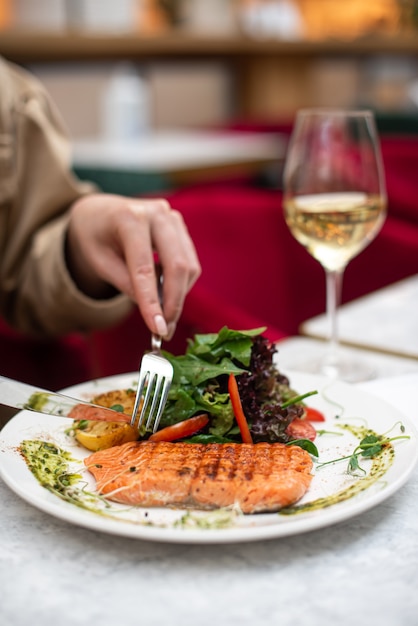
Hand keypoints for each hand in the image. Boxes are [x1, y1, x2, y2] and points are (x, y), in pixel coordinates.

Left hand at [65, 193, 200, 338]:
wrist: (99, 213)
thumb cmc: (95, 237)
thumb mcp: (99, 262)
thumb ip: (125, 284)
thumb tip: (154, 311)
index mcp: (129, 217)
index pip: (144, 268)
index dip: (151, 302)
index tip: (157, 329)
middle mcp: (157, 213)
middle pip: (178, 265)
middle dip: (174, 302)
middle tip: (165, 330)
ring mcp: (172, 218)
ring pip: (189, 266)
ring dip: (179, 295)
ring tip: (160, 314)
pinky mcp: (180, 228)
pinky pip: (189, 262)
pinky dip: (180, 284)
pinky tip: (163, 293)